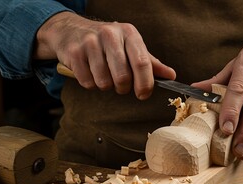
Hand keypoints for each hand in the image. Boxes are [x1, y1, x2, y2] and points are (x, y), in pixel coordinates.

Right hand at [34, 12, 175, 99]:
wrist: (71, 30)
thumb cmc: (107, 42)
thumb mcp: (130, 46)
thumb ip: (150, 62)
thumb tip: (171, 75)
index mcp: (129, 33)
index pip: (142, 63)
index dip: (145, 84)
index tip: (143, 94)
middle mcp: (110, 35)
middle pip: (123, 77)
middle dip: (123, 88)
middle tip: (120, 84)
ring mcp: (90, 43)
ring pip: (104, 82)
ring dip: (106, 86)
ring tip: (104, 74)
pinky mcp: (74, 53)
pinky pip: (87, 82)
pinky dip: (90, 83)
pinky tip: (90, 72)